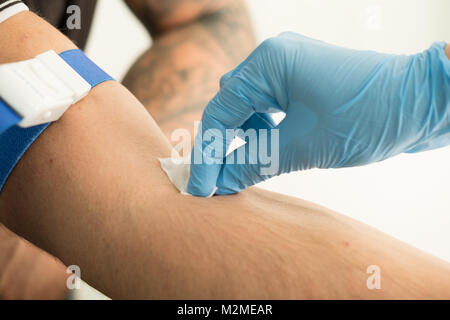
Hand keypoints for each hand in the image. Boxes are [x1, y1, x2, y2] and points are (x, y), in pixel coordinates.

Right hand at [188, 32, 449, 195]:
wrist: (422, 102)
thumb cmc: (367, 117)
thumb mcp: (303, 146)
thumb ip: (254, 164)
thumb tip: (218, 184)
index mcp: (268, 64)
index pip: (220, 113)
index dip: (207, 155)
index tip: (199, 190)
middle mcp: (273, 59)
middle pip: (229, 107)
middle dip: (221, 146)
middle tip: (214, 184)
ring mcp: (288, 68)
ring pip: (247, 108)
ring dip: (241, 139)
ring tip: (240, 170)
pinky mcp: (301, 82)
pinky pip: (267, 107)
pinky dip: (261, 131)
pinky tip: (265, 149)